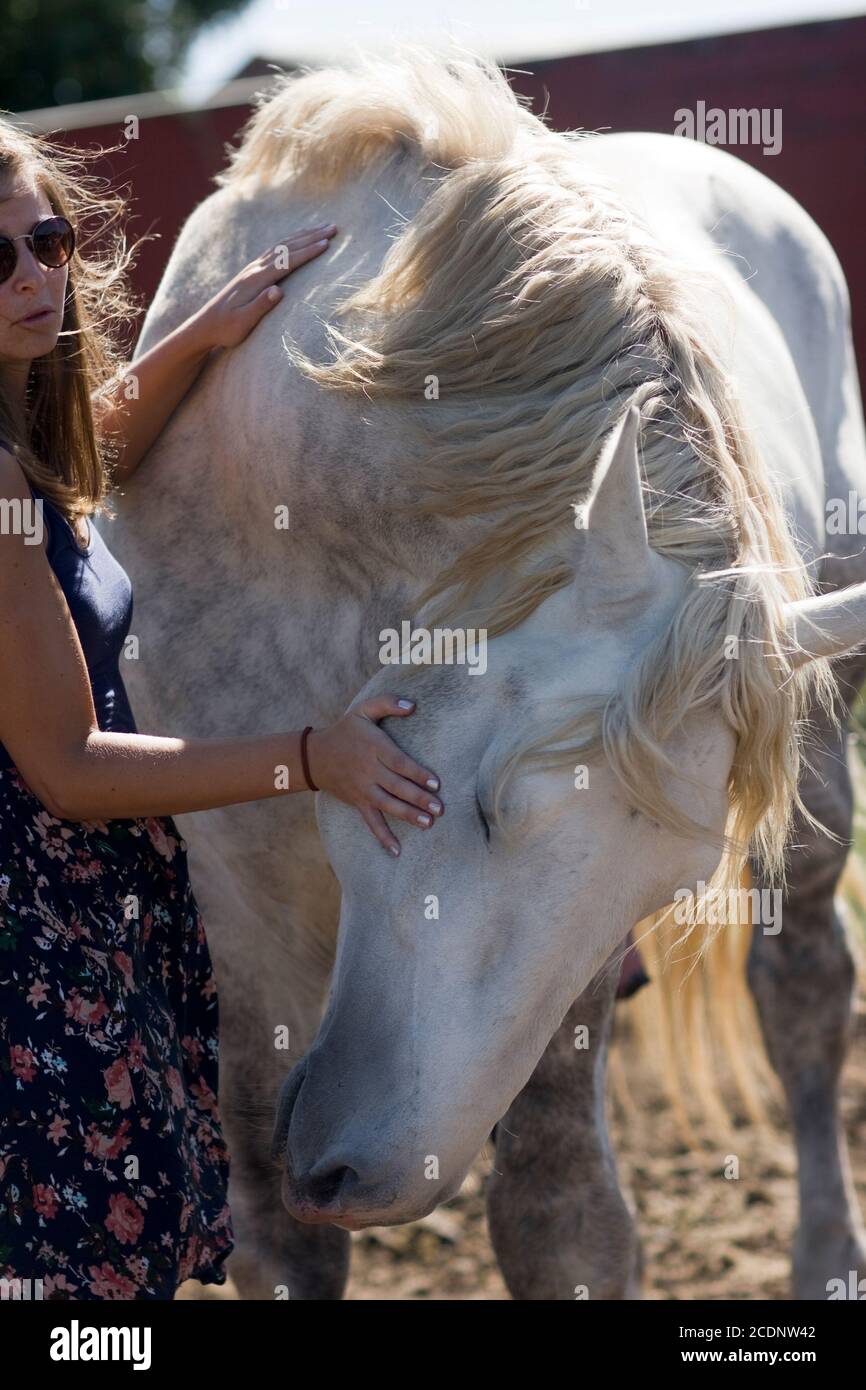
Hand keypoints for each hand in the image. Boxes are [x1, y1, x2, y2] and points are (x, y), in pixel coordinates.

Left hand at [190, 224, 337, 350]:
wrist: (205, 324)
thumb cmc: (226, 329)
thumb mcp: (243, 323)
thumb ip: (261, 306)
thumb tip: (279, 291)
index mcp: (256, 280)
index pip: (287, 261)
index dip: (308, 252)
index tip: (327, 244)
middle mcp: (254, 269)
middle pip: (287, 247)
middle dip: (312, 237)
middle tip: (334, 228)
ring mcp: (252, 268)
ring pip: (282, 245)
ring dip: (303, 235)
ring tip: (322, 229)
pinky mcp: (251, 271)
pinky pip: (275, 250)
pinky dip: (291, 241)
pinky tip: (299, 239)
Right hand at [306, 695, 442, 855]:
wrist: (314, 756)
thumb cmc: (346, 731)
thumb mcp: (363, 710)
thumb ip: (387, 703)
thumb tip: (413, 705)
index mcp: (374, 748)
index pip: (399, 763)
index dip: (417, 773)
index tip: (436, 783)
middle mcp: (369, 771)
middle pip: (397, 787)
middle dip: (419, 799)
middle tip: (439, 808)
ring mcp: (363, 789)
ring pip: (388, 805)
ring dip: (408, 816)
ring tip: (428, 824)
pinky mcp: (358, 802)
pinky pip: (371, 822)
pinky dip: (383, 837)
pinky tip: (397, 851)